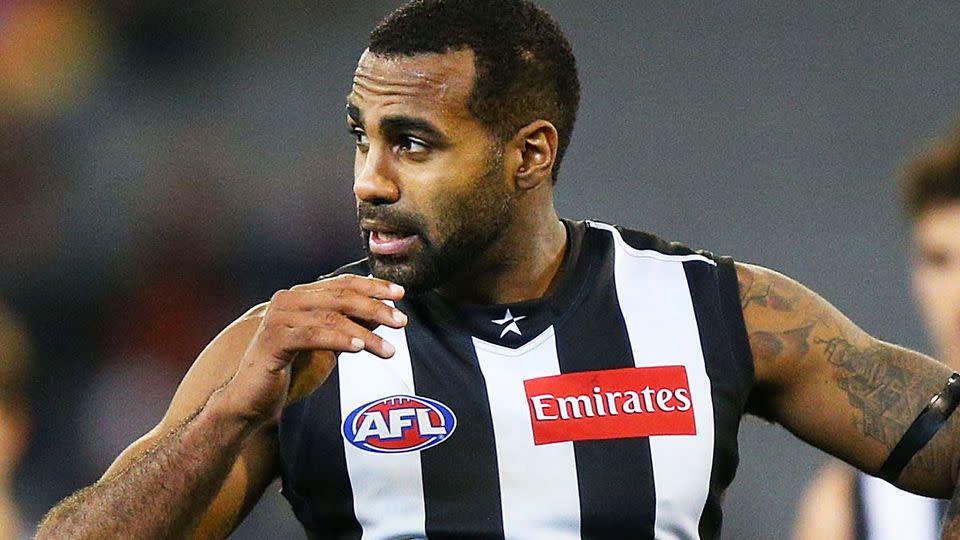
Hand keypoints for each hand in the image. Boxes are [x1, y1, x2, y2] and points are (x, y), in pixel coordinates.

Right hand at [219, 275, 406, 426]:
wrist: (252, 402)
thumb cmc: (290, 373)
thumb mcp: (328, 347)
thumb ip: (351, 328)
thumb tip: (382, 314)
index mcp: (300, 297)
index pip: (342, 284)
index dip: (373, 286)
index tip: (400, 294)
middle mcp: (287, 300)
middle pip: (340, 296)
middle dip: (375, 308)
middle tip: (402, 321)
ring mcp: (278, 319)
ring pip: (331, 318)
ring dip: (365, 333)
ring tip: (388, 349)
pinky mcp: (273, 341)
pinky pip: (313, 336)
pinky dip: (339, 340)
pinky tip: (360, 348)